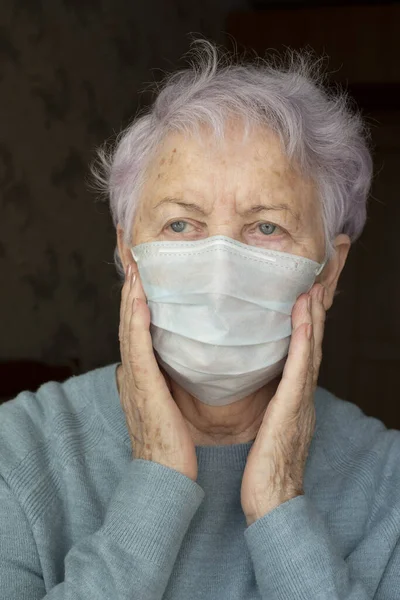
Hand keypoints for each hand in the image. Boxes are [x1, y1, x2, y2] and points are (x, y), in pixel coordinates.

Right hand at [118, 259, 197, 480]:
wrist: (166, 477)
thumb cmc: (176, 443)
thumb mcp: (172, 404)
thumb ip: (171, 380)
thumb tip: (180, 361)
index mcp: (141, 375)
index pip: (138, 328)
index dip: (139, 299)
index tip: (144, 272)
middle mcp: (132, 372)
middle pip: (129, 321)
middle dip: (131, 288)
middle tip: (133, 257)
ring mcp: (133, 378)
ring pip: (129, 327)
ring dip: (132, 295)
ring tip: (135, 267)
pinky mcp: (142, 386)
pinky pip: (137, 347)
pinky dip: (136, 321)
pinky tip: (140, 299)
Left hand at [241, 283, 324, 525]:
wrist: (273, 503)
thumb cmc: (264, 469)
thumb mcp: (267, 429)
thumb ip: (268, 406)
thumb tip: (256, 386)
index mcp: (293, 400)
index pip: (300, 355)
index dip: (304, 326)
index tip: (300, 299)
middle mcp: (301, 396)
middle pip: (310, 348)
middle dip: (313, 315)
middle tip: (312, 284)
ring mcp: (300, 402)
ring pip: (309, 352)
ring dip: (311, 320)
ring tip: (310, 291)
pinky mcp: (292, 410)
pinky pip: (299, 371)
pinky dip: (303, 344)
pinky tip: (303, 322)